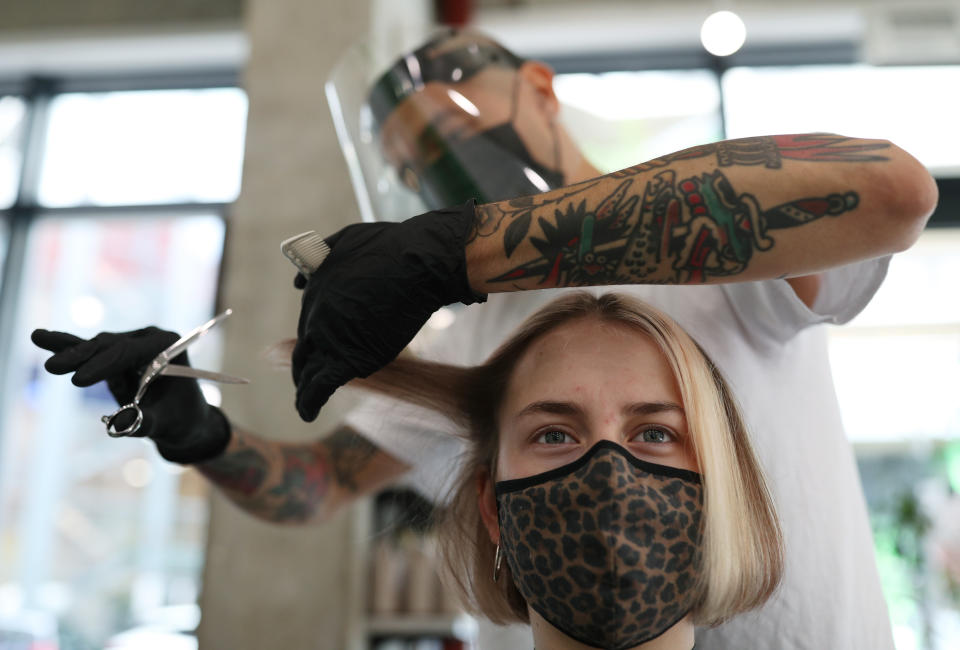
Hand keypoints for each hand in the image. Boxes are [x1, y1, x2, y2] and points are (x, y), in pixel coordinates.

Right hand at [31, 326, 230, 463]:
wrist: (185, 419)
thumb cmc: (179, 420)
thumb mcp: (165, 424)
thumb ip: (143, 422)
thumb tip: (117, 425)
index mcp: (168, 346)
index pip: (130, 352)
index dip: (104, 365)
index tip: (79, 380)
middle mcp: (150, 338)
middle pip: (111, 345)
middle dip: (82, 356)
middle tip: (54, 368)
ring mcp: (133, 342)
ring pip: (97, 346)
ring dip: (70, 350)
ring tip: (38, 339)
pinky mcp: (117, 353)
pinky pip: (91, 351)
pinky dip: (67, 346)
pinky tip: (41, 337)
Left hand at [292, 200, 484, 420]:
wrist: (418, 262)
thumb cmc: (391, 248)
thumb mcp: (346, 241)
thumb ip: (319, 259)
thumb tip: (299, 281)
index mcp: (315, 293)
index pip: (307, 326)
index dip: (312, 342)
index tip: (314, 352)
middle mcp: (315, 317)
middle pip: (304, 351)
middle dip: (303, 367)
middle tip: (306, 382)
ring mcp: (330, 338)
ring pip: (308, 371)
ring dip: (304, 388)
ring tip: (304, 403)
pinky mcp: (348, 358)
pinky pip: (320, 386)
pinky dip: (309, 401)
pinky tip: (307, 413)